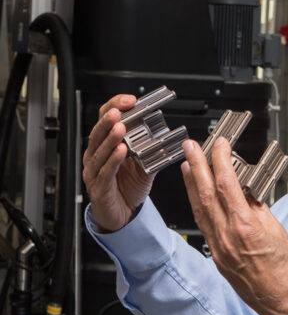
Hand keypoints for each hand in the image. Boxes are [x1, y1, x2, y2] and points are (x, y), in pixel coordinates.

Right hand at [82, 95, 155, 232]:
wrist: (122, 214)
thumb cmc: (128, 188)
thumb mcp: (143, 167)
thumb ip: (151, 153)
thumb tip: (165, 141)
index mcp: (107, 146)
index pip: (106, 121)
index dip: (115, 108)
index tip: (128, 100)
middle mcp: (97, 156)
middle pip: (98, 133)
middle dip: (108, 120)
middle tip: (119, 111)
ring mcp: (95, 171)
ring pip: (99, 152)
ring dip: (110, 139)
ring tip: (120, 129)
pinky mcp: (99, 187)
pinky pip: (105, 172)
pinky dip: (113, 161)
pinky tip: (121, 152)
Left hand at [180, 137, 287, 314]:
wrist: (281, 298)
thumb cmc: (284, 267)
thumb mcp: (276, 228)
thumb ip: (257, 206)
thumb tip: (244, 187)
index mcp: (245, 227)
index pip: (227, 185)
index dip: (220, 160)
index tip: (219, 145)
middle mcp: (227, 237)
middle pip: (206, 194)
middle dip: (196, 165)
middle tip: (190, 146)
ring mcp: (218, 247)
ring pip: (199, 209)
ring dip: (191, 184)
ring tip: (187, 164)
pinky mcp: (216, 256)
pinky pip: (203, 224)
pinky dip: (198, 205)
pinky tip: (197, 195)